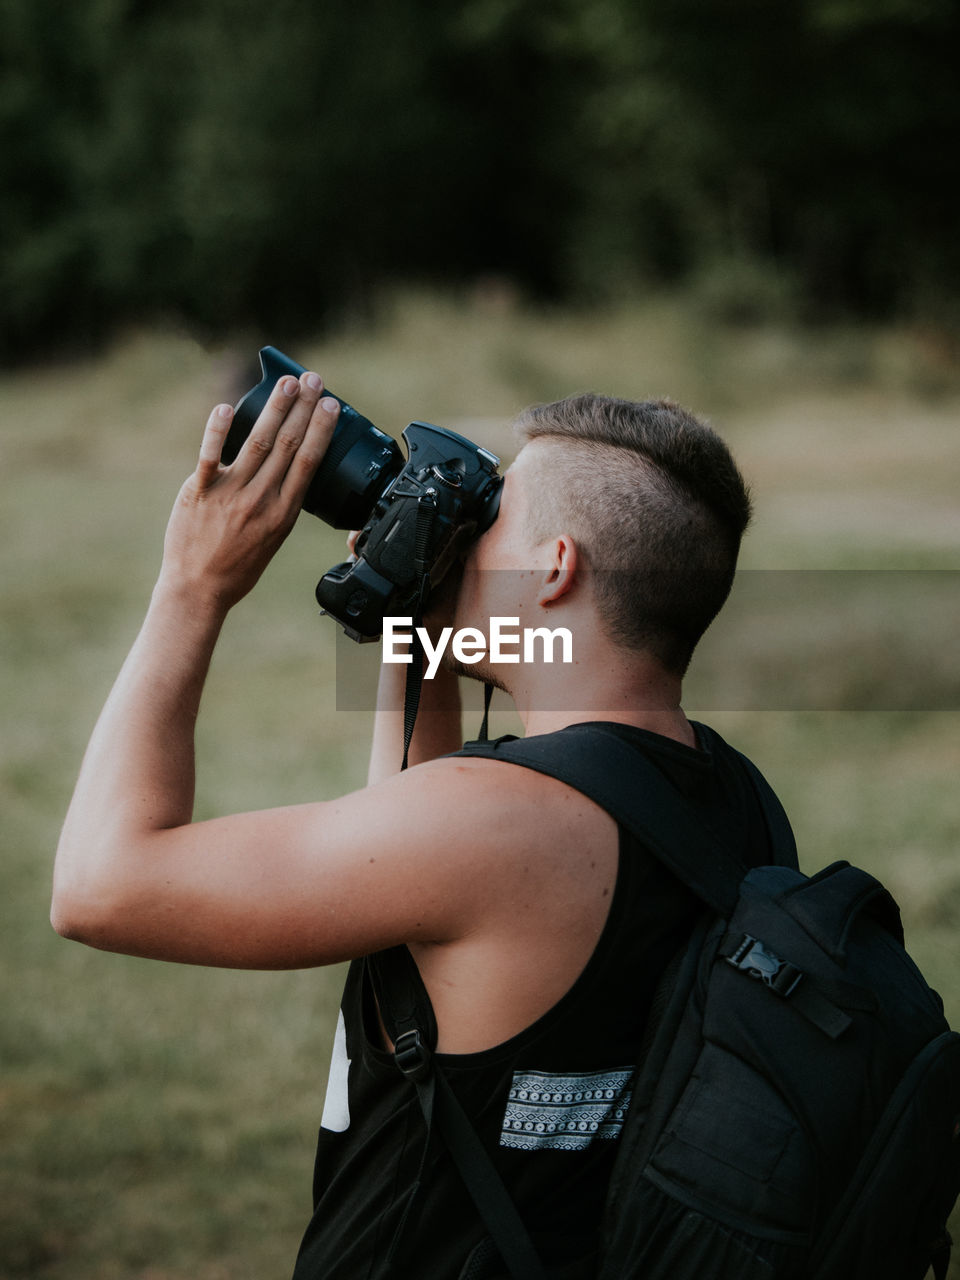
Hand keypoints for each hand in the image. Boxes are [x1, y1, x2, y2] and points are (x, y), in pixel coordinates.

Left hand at [160, 371, 339, 610]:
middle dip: (303, 408)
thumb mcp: (274, 538)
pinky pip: (209, 455)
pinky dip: (218, 430)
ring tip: (286, 384)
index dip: (321, 429)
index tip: (330, 404)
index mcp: (283, 513)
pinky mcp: (198, 492)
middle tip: (313, 379)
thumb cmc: (237, 567)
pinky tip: (226, 407)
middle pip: (288, 445)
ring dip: (275, 409)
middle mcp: (260, 500)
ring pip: (257, 443)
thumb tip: (290, 473)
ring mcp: (230, 494)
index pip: (309, 462)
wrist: (198, 588)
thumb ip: (281, 504)